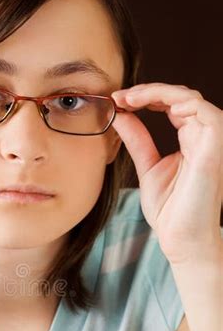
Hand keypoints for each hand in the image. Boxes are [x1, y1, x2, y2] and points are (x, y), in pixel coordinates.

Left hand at [111, 83, 222, 263]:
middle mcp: (204, 136)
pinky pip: (202, 110)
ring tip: (129, 98)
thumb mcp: (147, 167)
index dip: (145, 97)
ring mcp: (212, 140)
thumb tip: (120, 115)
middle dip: (147, 91)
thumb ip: (137, 140)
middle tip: (119, 96)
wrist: (182, 238)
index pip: (172, 104)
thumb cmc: (170, 211)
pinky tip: (153, 105)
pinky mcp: (214, 147)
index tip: (117, 100)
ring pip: (190, 97)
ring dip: (157, 91)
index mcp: (191, 139)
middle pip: (180, 96)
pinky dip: (178, 101)